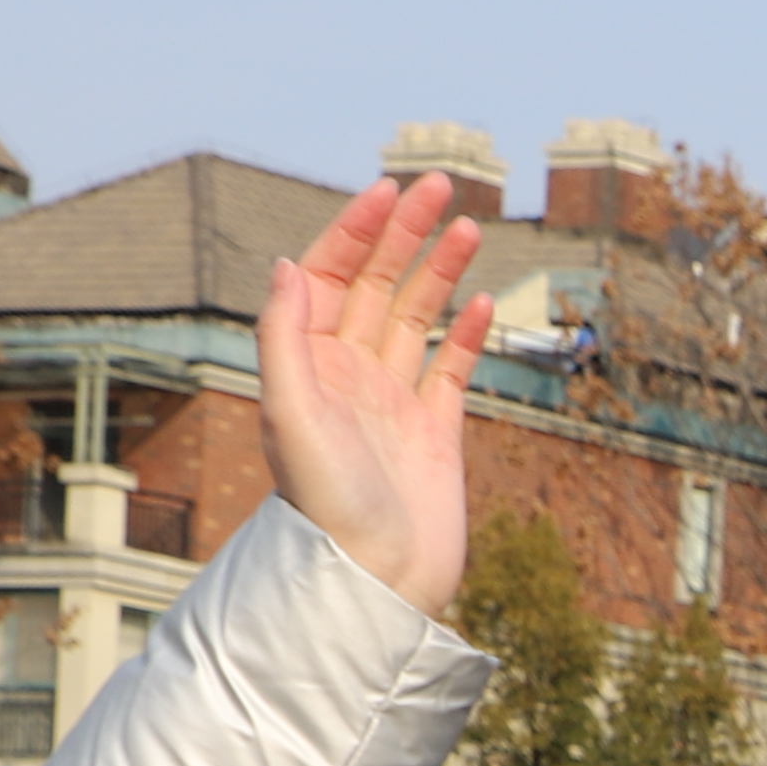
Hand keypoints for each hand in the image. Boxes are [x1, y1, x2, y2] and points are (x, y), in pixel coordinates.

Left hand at [257, 174, 486, 616]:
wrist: (376, 578)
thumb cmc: (326, 504)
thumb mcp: (290, 412)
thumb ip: (284, 335)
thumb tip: (288, 263)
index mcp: (308, 366)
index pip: (327, 277)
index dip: (356, 232)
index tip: (388, 194)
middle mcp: (348, 376)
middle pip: (375, 285)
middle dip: (404, 233)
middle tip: (438, 186)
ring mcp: (393, 403)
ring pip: (416, 317)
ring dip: (439, 270)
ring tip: (470, 228)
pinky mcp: (436, 434)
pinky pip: (452, 370)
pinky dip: (468, 334)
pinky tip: (482, 301)